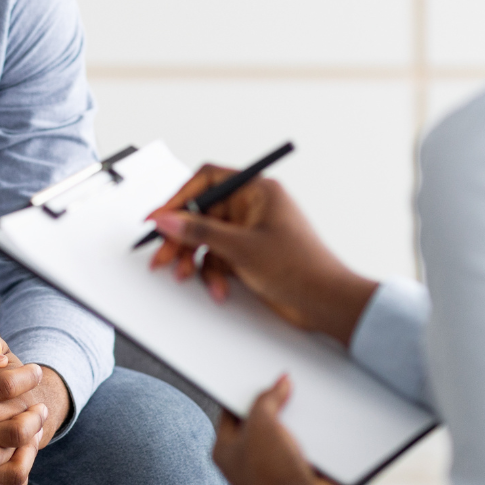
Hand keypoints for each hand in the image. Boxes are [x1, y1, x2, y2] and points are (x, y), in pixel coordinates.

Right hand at [149, 165, 377, 345]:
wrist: (327, 304)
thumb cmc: (301, 268)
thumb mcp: (242, 247)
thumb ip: (200, 231)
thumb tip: (167, 218)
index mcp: (256, 190)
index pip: (206, 181)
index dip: (178, 198)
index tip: (157, 218)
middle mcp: (251, 206)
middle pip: (202, 212)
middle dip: (181, 237)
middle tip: (163, 256)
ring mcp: (250, 231)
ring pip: (207, 238)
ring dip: (195, 259)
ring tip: (185, 275)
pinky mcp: (249, 253)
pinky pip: (218, 256)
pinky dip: (213, 273)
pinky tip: (218, 289)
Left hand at [213, 375, 341, 484]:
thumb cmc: (270, 475)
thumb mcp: (261, 422)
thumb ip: (267, 398)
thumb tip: (280, 382)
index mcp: (224, 451)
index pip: (230, 412)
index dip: (242, 393)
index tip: (253, 377)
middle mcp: (245, 462)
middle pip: (258, 421)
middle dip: (271, 406)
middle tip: (280, 385)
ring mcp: (270, 469)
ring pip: (281, 433)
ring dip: (291, 422)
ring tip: (300, 402)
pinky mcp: (294, 475)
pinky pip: (300, 446)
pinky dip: (307, 437)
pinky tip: (314, 424)